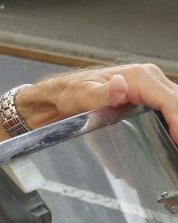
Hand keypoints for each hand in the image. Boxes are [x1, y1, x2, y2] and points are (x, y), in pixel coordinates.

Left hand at [25, 64, 177, 139]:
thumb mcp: (81, 96)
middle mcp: (147, 80)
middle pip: (176, 102)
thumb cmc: (67, 93)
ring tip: (173, 145)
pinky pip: (162, 110)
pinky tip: (163, 143)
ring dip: (174, 124)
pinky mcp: (144, 99)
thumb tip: (120, 86)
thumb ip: (101, 93)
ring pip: (172, 106)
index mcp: (138, 77)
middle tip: (176, 145)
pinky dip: (166, 124)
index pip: (170, 99)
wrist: (57, 96)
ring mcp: (147, 89)